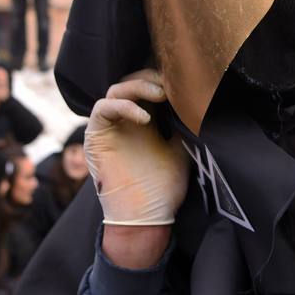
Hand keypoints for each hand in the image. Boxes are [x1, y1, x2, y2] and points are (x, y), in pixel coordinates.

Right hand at [88, 70, 189, 267]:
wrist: (146, 216)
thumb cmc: (163, 188)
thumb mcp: (182, 149)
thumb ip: (184, 124)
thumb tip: (198, 100)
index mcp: (146, 120)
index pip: (149, 86)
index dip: (164, 79)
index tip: (184, 81)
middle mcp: (126, 120)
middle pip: (132, 81)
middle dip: (152, 77)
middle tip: (172, 84)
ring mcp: (110, 126)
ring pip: (117, 89)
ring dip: (139, 86)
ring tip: (161, 94)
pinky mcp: (96, 134)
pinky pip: (103, 107)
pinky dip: (123, 106)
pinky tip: (144, 118)